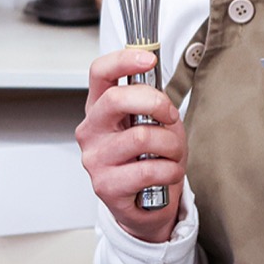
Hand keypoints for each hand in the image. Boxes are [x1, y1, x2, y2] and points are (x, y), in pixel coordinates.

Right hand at [75, 48, 186, 242]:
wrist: (147, 205)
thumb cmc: (150, 158)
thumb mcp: (152, 122)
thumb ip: (150, 102)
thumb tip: (156, 84)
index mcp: (100, 107)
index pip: (100, 73)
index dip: (123, 60)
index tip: (148, 59)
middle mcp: (91, 130)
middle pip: (116, 99)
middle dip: (155, 103)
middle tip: (170, 116)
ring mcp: (95, 158)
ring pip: (141, 137)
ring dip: (171, 145)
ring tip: (172, 153)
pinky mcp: (106, 186)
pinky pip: (148, 170)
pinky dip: (170, 170)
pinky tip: (167, 174)